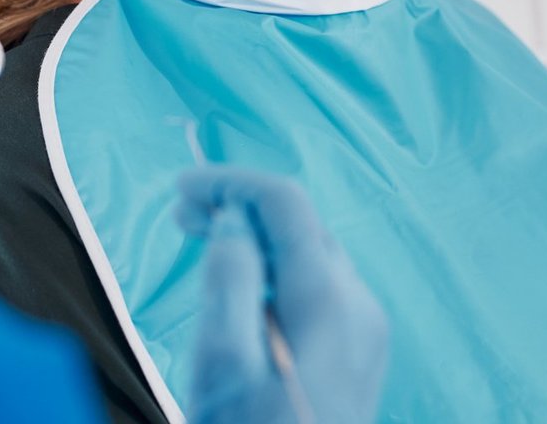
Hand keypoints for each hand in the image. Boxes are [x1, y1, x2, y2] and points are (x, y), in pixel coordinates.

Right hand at [177, 166, 389, 423]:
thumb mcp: (222, 364)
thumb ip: (229, 281)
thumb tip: (233, 222)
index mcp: (327, 299)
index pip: (285, 203)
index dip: (230, 183)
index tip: (180, 190)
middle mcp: (359, 306)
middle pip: (301, 226)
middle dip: (241, 208)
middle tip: (181, 218)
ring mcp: (366, 335)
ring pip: (312, 257)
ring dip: (259, 240)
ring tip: (204, 245)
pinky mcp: (361, 359)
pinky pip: (321, 293)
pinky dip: (279, 275)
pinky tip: (243, 294)